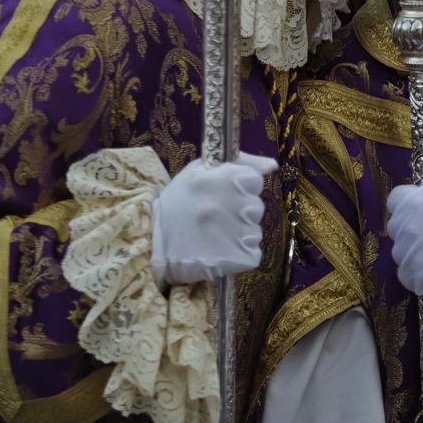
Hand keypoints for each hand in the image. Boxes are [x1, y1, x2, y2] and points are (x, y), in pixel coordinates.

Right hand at [151, 153, 276, 285]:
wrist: (151, 245)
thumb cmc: (176, 204)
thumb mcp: (196, 172)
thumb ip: (238, 163)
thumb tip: (271, 165)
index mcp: (217, 180)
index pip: (254, 180)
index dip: (242, 187)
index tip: (226, 193)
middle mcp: (227, 206)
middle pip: (256, 207)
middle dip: (241, 211)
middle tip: (215, 216)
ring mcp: (232, 234)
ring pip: (255, 231)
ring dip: (240, 234)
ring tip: (215, 235)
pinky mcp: (236, 259)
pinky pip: (253, 253)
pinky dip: (240, 254)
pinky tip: (219, 250)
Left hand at [388, 159, 422, 304]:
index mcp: (414, 201)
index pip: (395, 199)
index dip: (408, 202)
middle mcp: (407, 228)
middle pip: (397, 228)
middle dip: (411, 229)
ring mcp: (411, 255)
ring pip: (401, 254)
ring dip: (415, 254)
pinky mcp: (420, 278)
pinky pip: (409, 278)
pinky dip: (419, 277)